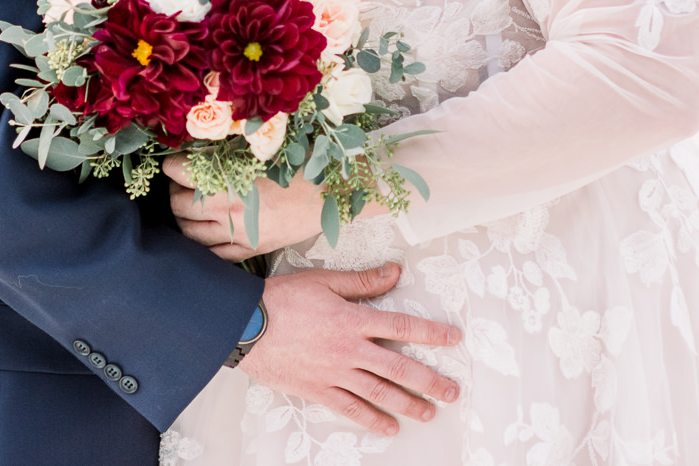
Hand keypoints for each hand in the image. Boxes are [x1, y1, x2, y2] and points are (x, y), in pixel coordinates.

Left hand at [166, 155, 329, 258]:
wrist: (331, 196)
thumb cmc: (299, 166)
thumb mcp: (259, 153)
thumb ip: (225, 153)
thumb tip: (194, 148)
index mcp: (228, 182)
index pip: (178, 173)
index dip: (172, 164)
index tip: (175, 161)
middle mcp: (228, 212)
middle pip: (178, 205)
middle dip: (176, 191)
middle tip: (183, 183)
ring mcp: (238, 235)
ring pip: (189, 233)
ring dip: (184, 218)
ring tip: (192, 205)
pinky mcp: (250, 250)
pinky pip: (213, 254)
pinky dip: (202, 243)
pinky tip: (205, 231)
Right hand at [241, 264, 462, 435]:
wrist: (244, 324)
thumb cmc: (282, 298)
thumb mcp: (324, 281)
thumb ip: (362, 282)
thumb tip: (394, 272)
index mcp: (353, 320)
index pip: (401, 326)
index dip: (431, 332)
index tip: (454, 338)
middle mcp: (349, 350)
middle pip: (398, 367)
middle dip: (429, 380)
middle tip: (452, 392)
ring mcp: (335, 374)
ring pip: (379, 392)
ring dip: (408, 404)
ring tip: (429, 413)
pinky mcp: (318, 390)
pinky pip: (351, 408)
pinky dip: (371, 419)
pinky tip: (389, 427)